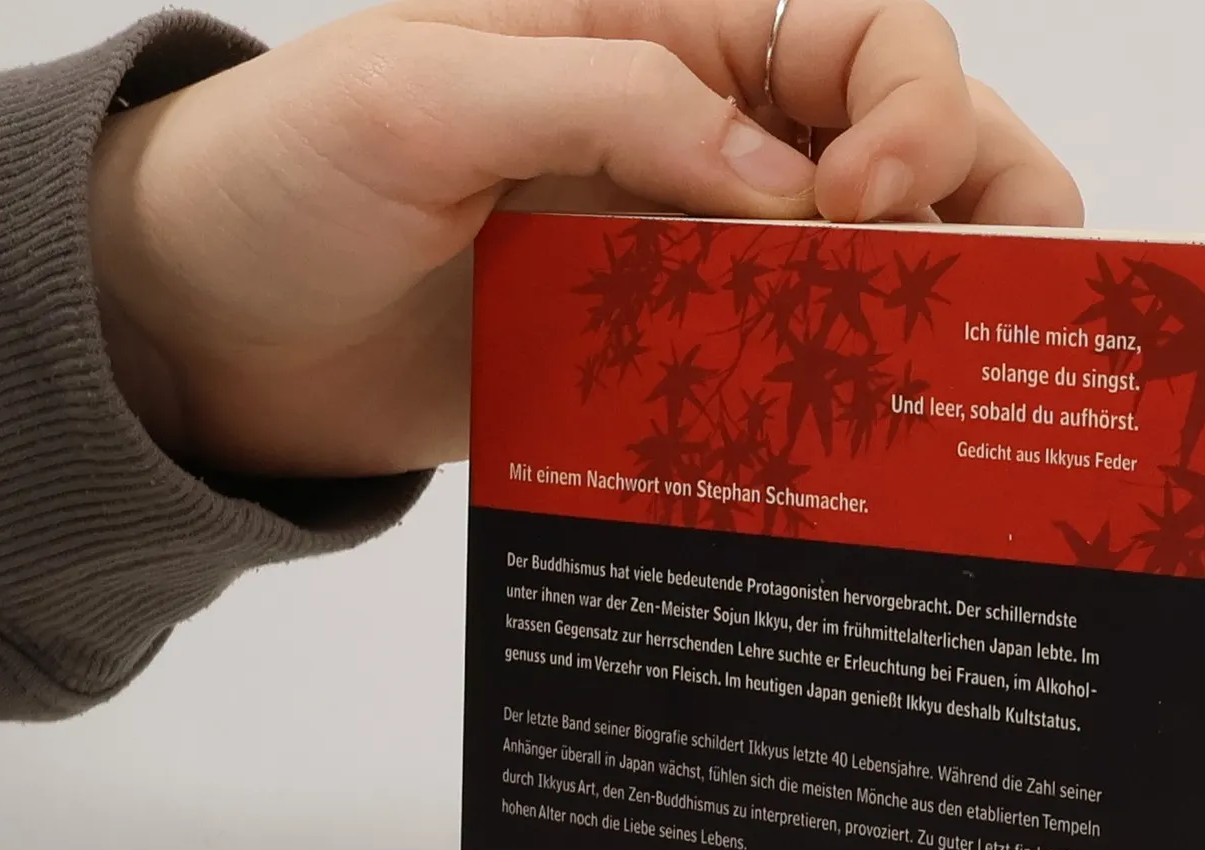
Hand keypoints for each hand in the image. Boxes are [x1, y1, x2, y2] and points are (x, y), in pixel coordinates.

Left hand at [88, 0, 1081, 479]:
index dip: (909, 106)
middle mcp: (711, 137)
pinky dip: (848, 403)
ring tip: (958, 373)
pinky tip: (873, 451)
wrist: (216, 331)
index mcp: (669, 27)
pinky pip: (791, 375)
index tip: (857, 204)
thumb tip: (783, 182)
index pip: (863, 36)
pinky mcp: (672, 364)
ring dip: (940, 311)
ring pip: (878, 269)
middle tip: (987, 288)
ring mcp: (699, 260)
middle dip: (988, 196)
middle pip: (920, 144)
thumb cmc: (286, 174)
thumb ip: (608, 104)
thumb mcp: (426, 94)